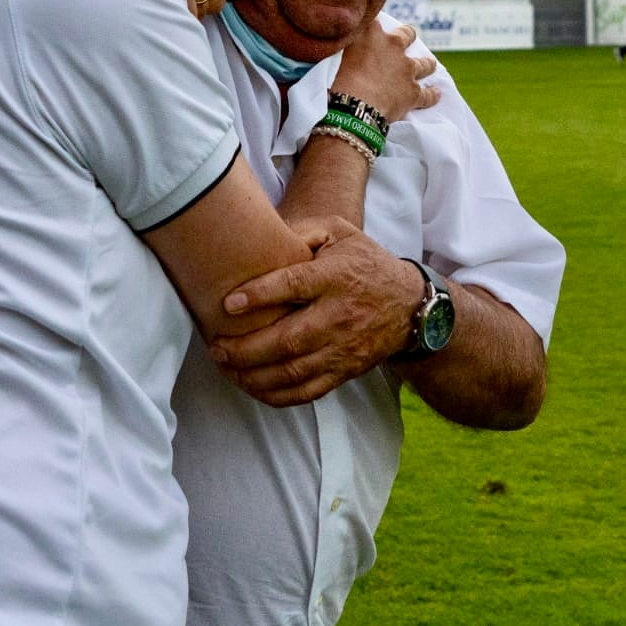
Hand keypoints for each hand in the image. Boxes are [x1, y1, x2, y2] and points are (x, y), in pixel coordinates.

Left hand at [208, 217, 420, 407]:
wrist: (410, 307)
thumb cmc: (363, 263)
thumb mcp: (339, 232)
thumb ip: (303, 230)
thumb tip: (264, 235)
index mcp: (336, 277)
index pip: (296, 286)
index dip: (260, 295)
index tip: (228, 304)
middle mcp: (339, 315)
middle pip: (290, 339)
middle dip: (247, 348)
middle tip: (216, 346)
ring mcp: (343, 348)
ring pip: (294, 371)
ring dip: (254, 375)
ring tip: (226, 367)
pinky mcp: (344, 371)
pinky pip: (308, 391)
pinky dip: (277, 395)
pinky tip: (252, 387)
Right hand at [331, 20, 438, 124]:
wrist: (354, 108)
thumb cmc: (336, 80)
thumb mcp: (334, 53)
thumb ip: (341, 42)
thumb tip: (338, 37)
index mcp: (372, 33)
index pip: (375, 18)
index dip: (375, 22)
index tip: (373, 24)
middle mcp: (394, 46)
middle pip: (407, 34)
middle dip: (407, 36)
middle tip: (405, 39)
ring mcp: (407, 69)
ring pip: (425, 64)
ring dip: (426, 64)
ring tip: (428, 65)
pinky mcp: (414, 92)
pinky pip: (429, 94)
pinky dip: (432, 94)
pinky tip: (435, 94)